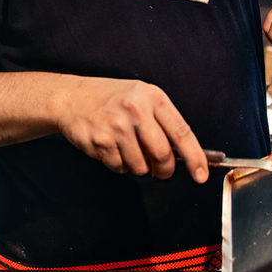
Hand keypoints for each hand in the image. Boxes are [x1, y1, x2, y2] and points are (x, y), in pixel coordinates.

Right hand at [55, 76, 207, 181]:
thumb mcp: (140, 97)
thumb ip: (162, 121)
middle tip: (162, 171)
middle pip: (162, 155)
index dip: (194, 157)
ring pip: (141, 166)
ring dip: (139, 167)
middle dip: (165, 170)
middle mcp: (136, 110)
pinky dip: (120, 165)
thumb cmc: (110, 98)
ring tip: (129, 151)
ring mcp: (117, 126)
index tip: (200, 174)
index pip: (181, 132)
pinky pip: (120, 167)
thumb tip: (183, 156)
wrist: (70, 97)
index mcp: (152, 97)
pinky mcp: (101, 141)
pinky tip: (112, 149)